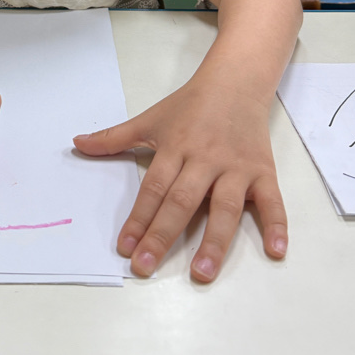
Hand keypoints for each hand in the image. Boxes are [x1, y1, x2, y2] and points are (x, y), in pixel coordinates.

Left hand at [73, 78, 287, 281]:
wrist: (236, 81)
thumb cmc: (191, 105)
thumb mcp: (150, 118)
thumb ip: (115, 137)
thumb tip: (77, 142)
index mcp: (176, 148)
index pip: (153, 189)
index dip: (138, 218)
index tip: (124, 247)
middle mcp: (205, 160)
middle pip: (182, 202)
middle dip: (162, 236)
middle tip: (145, 267)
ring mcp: (237, 168)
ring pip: (225, 208)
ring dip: (214, 241)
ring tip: (201, 272)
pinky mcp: (264, 171)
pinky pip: (272, 201)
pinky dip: (277, 226)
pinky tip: (276, 252)